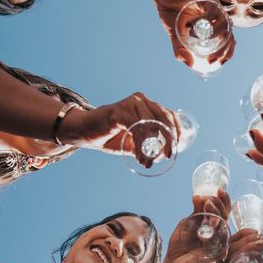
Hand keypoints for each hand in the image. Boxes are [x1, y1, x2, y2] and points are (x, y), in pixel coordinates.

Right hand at [59, 92, 179, 167]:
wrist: (85, 131)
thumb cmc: (110, 135)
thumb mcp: (133, 142)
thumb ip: (147, 146)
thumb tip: (159, 156)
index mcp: (147, 106)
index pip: (169, 115)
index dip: (176, 130)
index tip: (177, 146)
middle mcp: (142, 101)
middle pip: (164, 119)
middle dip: (168, 139)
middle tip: (167, 156)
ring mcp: (131, 104)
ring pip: (151, 125)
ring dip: (151, 147)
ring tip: (147, 161)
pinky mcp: (120, 110)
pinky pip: (137, 128)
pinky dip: (141, 145)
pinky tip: (139, 157)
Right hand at [154, 0, 235, 66]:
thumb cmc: (172, 14)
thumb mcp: (176, 36)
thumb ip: (181, 50)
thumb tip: (189, 64)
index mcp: (214, 24)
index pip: (229, 39)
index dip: (228, 52)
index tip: (219, 62)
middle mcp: (217, 14)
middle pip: (230, 33)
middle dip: (224, 49)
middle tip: (211, 58)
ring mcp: (214, 4)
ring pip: (225, 22)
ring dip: (214, 34)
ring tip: (196, 37)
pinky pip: (211, 10)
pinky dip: (201, 20)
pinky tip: (189, 24)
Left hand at [161, 189, 231, 262]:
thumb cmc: (180, 245)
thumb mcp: (187, 223)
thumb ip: (196, 212)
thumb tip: (199, 196)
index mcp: (213, 225)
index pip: (223, 211)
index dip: (224, 200)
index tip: (219, 189)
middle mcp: (218, 234)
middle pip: (225, 217)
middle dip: (219, 206)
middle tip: (210, 199)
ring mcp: (218, 244)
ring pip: (223, 227)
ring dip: (216, 215)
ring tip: (208, 205)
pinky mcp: (214, 255)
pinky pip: (216, 241)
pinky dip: (212, 231)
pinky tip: (207, 224)